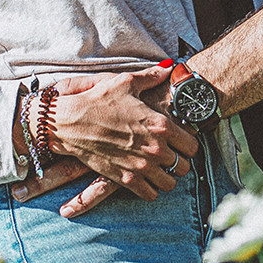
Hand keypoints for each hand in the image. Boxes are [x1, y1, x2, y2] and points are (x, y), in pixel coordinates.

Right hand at [18, 66, 197, 203]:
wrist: (69, 123)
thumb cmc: (98, 101)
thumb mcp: (126, 83)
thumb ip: (152, 77)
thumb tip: (168, 68)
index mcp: (161, 125)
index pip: (193, 145)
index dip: (188, 144)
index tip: (180, 142)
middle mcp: (155, 148)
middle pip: (184, 166)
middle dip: (179, 161)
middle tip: (170, 156)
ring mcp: (141, 165)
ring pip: (171, 183)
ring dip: (166, 176)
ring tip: (159, 169)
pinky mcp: (125, 178)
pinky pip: (151, 194)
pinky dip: (150, 189)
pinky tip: (145, 179)